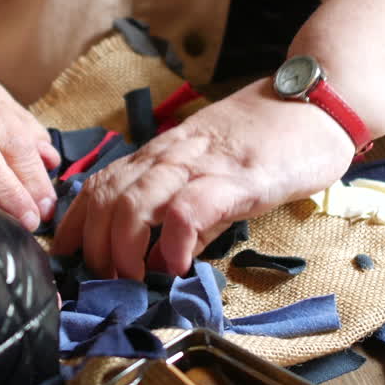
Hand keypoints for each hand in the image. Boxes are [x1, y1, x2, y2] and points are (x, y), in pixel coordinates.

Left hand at [51, 80, 356, 277]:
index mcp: (163, 156)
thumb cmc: (269, 140)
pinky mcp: (236, 179)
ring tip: (132, 279)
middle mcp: (171, 157)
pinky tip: (175, 266)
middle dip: (95, 246)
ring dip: (123, 248)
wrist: (317, 103)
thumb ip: (188, 213)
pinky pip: (188, 210)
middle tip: (104, 281)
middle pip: (107, 197)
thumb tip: (163, 256)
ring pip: (134, 202)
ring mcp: (201, 165)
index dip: (76, 224)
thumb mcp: (215, 175)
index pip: (101, 185)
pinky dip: (173, 243)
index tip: (67, 258)